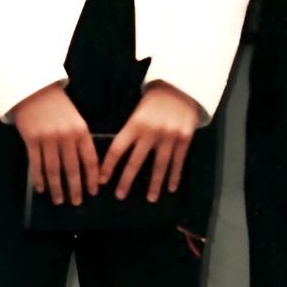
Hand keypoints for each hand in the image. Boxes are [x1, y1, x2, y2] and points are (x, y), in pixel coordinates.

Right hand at [12, 83, 99, 204]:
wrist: (34, 90)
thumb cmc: (58, 106)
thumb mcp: (75, 119)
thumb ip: (80, 139)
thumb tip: (86, 165)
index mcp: (81, 131)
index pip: (89, 159)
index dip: (91, 178)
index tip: (93, 192)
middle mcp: (66, 137)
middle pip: (71, 168)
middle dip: (75, 188)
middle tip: (76, 202)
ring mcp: (48, 139)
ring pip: (53, 170)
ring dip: (56, 188)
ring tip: (58, 200)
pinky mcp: (31, 140)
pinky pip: (36, 164)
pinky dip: (38, 179)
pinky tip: (41, 188)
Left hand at [102, 81, 198, 202]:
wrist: (181, 87)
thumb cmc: (154, 100)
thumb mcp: (138, 111)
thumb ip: (131, 131)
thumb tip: (118, 155)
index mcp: (135, 124)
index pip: (118, 149)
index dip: (108, 166)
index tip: (102, 180)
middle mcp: (151, 132)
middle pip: (136, 162)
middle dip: (127, 180)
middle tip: (120, 196)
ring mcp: (169, 136)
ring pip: (159, 165)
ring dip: (154, 184)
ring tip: (151, 198)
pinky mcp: (184, 138)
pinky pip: (178, 161)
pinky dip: (174, 175)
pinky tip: (171, 187)